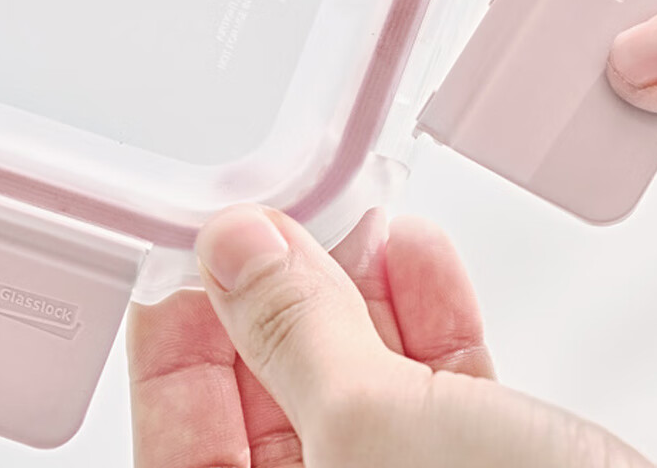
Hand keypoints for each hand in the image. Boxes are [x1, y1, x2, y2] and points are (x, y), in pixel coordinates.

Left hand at [128, 207, 650, 466]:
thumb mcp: (373, 430)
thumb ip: (294, 334)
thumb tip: (238, 249)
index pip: (181, 441)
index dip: (177, 342)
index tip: (188, 256)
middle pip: (272, 396)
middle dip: (279, 295)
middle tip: (277, 218)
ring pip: (359, 375)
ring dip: (357, 287)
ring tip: (350, 212)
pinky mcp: (479, 460)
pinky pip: (432, 378)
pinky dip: (425, 309)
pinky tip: (418, 252)